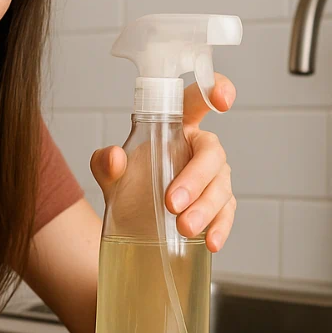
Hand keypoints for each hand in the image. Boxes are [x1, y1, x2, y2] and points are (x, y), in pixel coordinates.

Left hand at [90, 74, 236, 251]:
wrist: (130, 220)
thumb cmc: (128, 182)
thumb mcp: (109, 172)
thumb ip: (105, 162)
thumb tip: (114, 157)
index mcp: (178, 126)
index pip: (197, 100)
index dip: (215, 90)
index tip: (222, 101)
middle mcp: (200, 148)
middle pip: (211, 154)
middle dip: (195, 178)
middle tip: (172, 203)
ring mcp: (214, 178)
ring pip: (221, 186)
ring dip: (206, 207)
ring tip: (184, 228)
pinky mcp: (218, 206)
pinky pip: (226, 213)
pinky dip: (221, 227)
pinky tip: (211, 242)